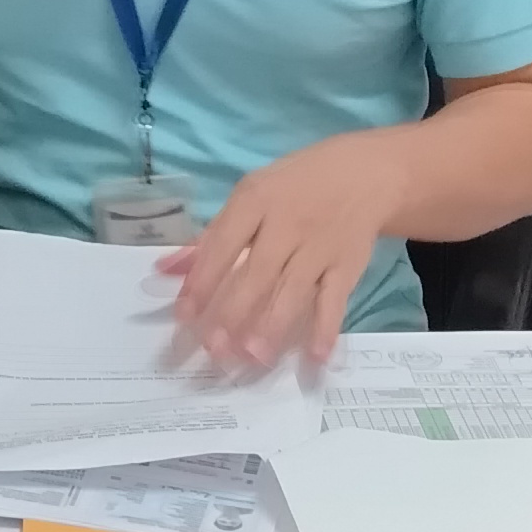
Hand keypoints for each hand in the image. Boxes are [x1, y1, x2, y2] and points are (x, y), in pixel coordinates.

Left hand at [164, 129, 406, 373]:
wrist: (367, 174)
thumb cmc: (295, 187)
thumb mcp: (252, 195)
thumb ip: (211, 236)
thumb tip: (164, 269)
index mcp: (256, 200)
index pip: (223, 244)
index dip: (202, 281)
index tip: (184, 317)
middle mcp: (288, 224)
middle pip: (257, 274)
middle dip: (234, 313)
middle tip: (215, 350)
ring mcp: (320, 247)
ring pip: (294, 291)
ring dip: (273, 326)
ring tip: (253, 358)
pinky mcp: (348, 265)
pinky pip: (336, 299)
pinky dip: (326, 328)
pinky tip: (315, 356)